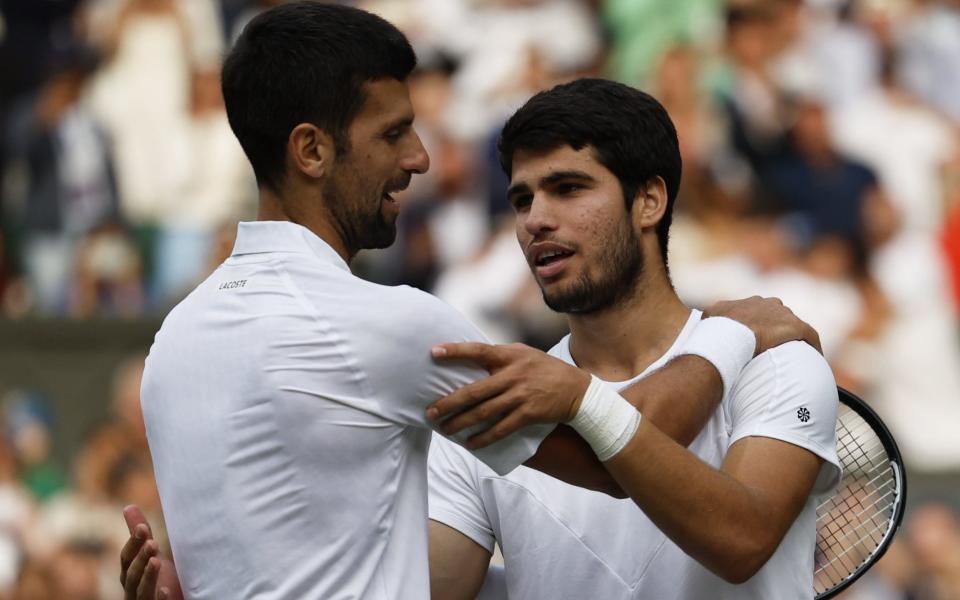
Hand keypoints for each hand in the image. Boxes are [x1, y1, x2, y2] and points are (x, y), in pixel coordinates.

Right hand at [120, 505, 182, 599]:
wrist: (177, 599)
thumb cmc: (163, 579)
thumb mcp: (152, 556)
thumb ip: (142, 537)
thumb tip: (128, 507)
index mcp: (131, 575)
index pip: (126, 558)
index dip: (133, 543)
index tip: (144, 527)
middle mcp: (133, 590)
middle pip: (132, 575)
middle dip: (140, 558)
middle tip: (152, 543)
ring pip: (141, 592)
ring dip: (147, 576)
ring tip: (156, 561)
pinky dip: (159, 599)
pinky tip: (166, 591)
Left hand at [426, 342, 590, 448]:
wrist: (578, 390)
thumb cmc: (545, 370)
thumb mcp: (525, 354)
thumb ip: (500, 357)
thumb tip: (471, 360)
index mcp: (510, 355)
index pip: (478, 350)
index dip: (456, 351)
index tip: (433, 352)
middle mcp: (514, 374)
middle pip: (474, 390)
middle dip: (449, 403)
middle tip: (430, 412)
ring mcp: (521, 395)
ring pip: (484, 412)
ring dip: (462, 423)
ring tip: (445, 430)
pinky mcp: (529, 414)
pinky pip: (501, 429)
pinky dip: (484, 438)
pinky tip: (471, 444)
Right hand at [704, 296, 821, 354]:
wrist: (728, 335)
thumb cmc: (717, 328)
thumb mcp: (710, 316)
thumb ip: (713, 316)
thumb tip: (708, 320)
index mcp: (751, 302)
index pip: (761, 311)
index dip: (762, 324)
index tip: (760, 338)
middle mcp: (769, 304)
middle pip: (779, 316)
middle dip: (778, 329)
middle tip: (775, 348)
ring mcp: (782, 315)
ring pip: (793, 325)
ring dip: (793, 338)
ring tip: (793, 355)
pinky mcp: (795, 326)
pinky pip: (809, 335)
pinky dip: (813, 345)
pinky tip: (815, 356)